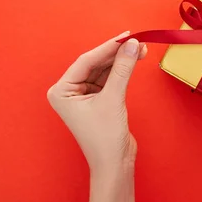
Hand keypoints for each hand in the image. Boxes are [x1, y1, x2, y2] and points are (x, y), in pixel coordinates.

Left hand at [47, 31, 146, 173]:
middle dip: (117, 53)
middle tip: (136, 41)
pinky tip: (134, 59)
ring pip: (104, 69)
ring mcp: (84, 95)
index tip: (126, 36)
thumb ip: (122, 69)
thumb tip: (131, 45)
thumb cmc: (104, 138)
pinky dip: (122, 70)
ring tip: (139, 48)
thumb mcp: (113, 99)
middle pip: (95, 63)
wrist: (114, 164)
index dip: (108, 47)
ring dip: (121, 60)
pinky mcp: (98, 99)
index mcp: (62, 91)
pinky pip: (110, 78)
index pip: (86, 61)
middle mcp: (69, 91)